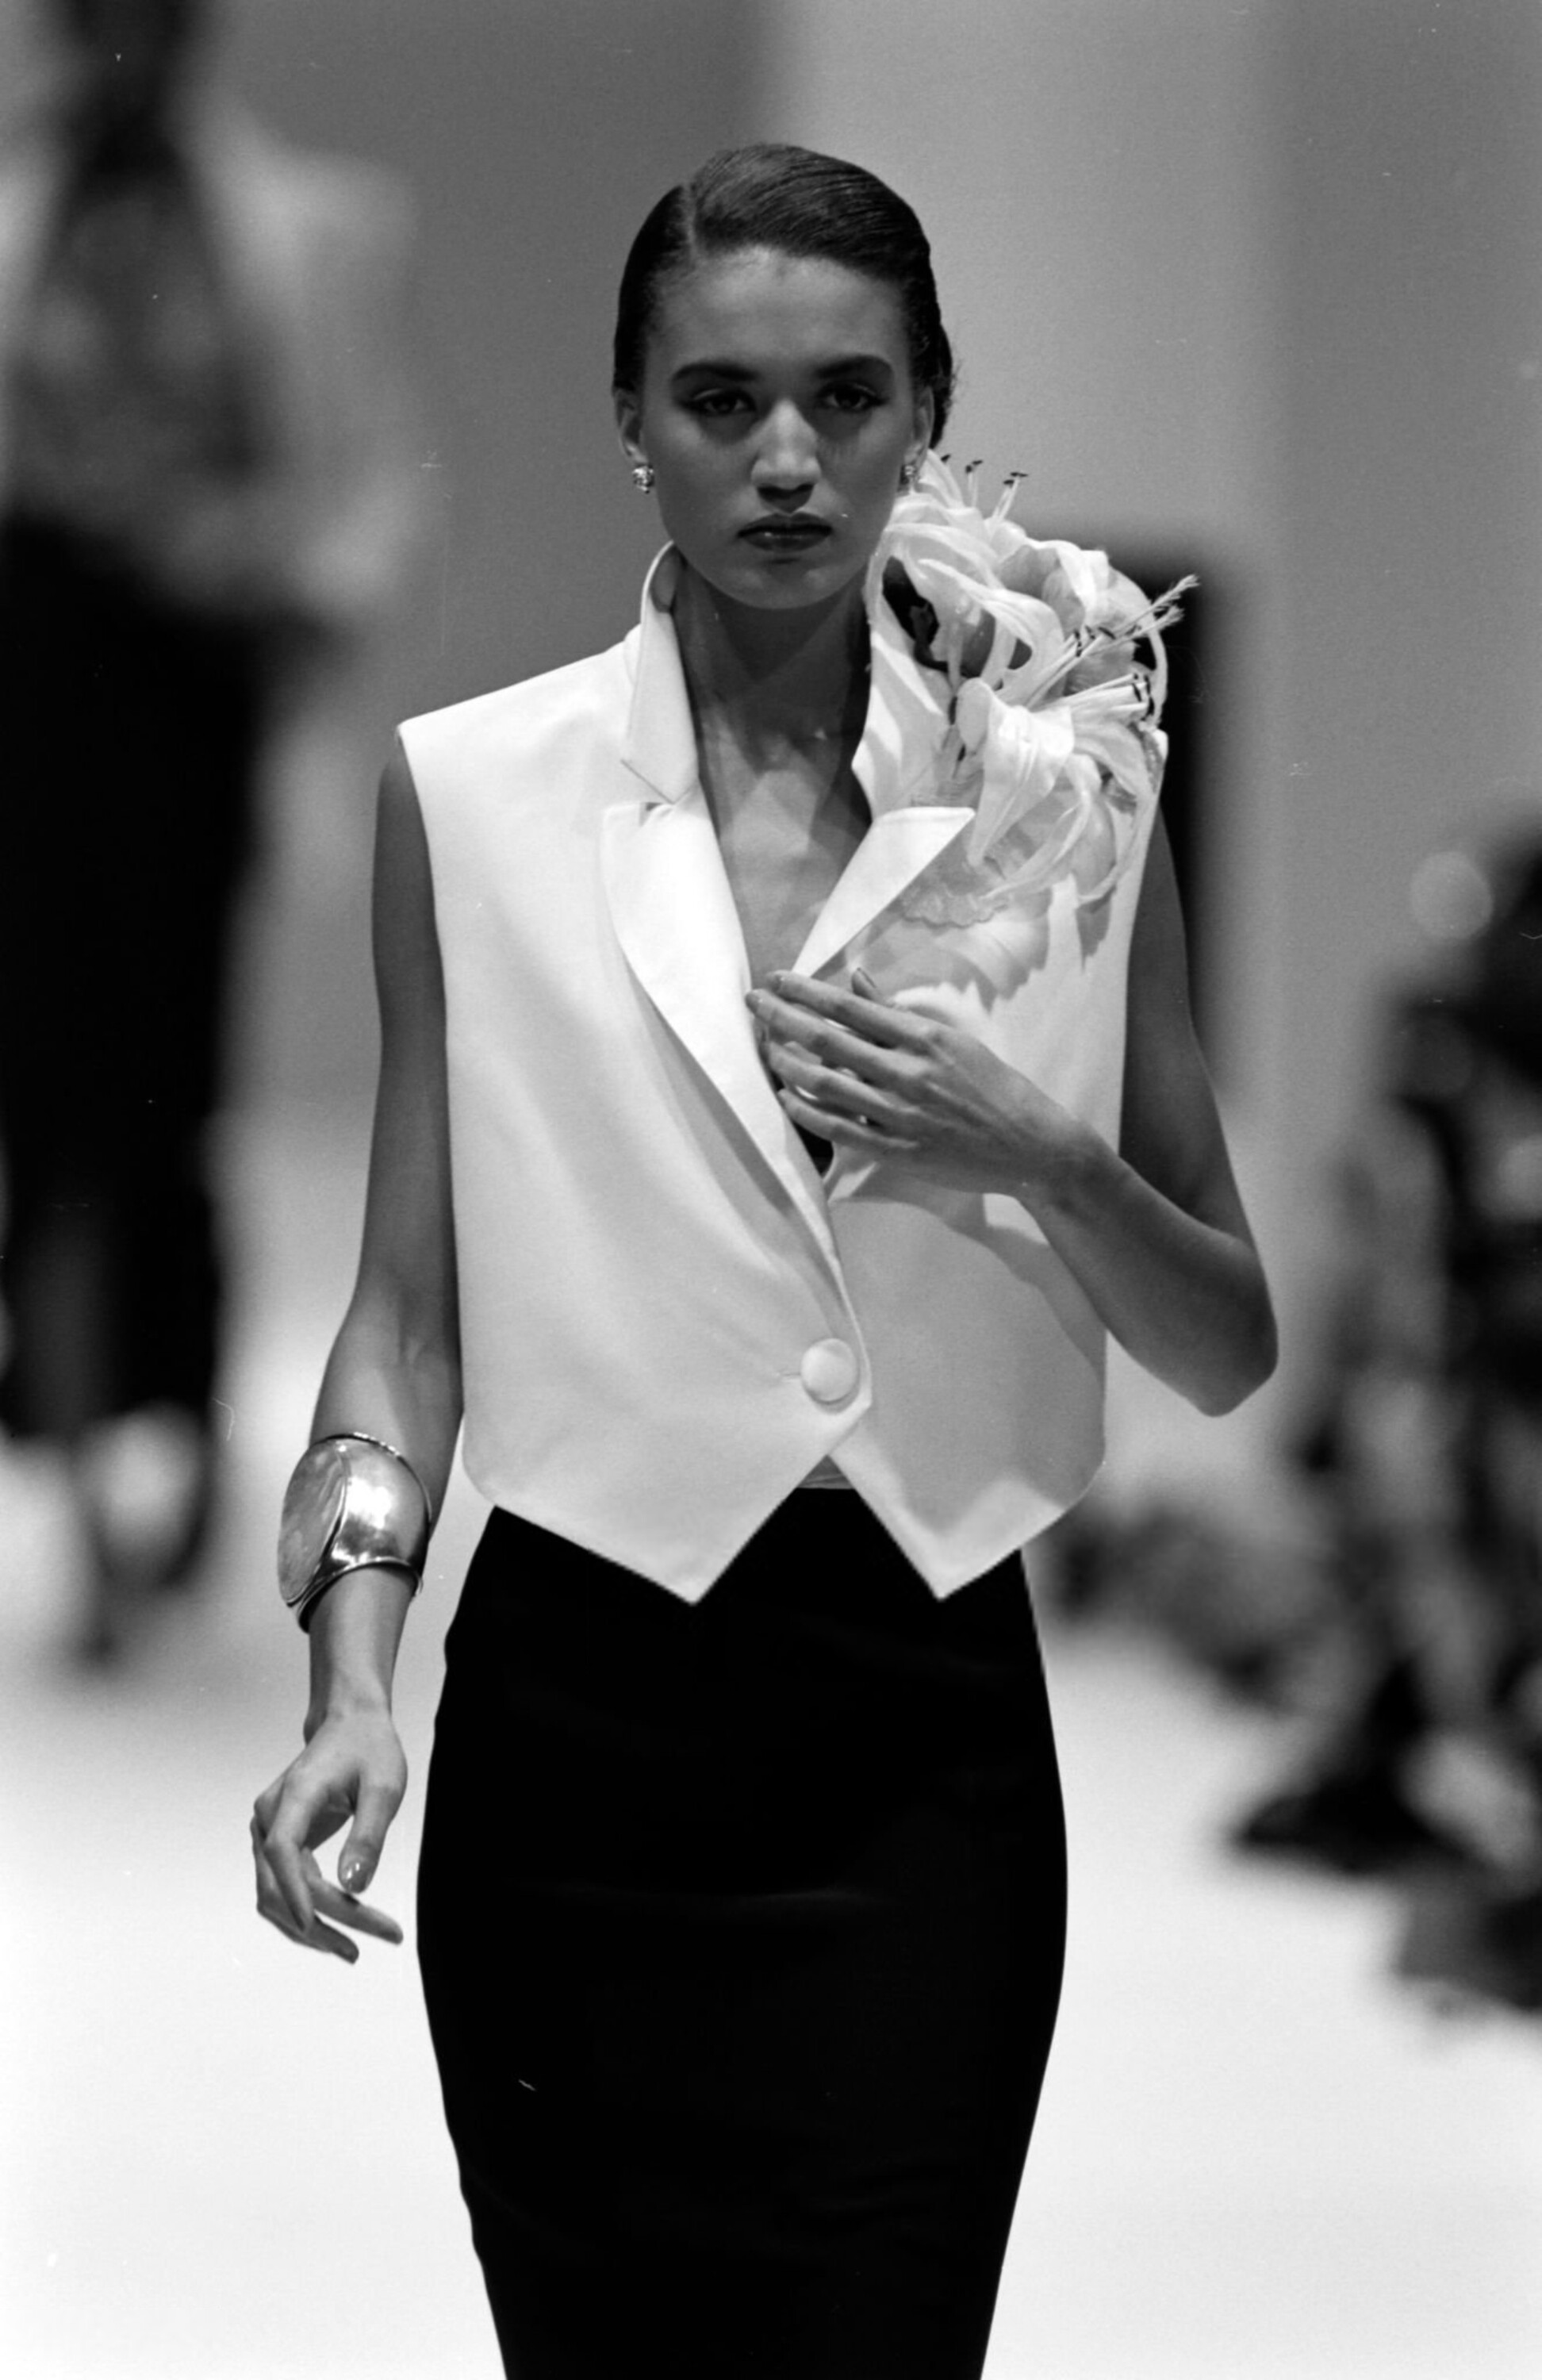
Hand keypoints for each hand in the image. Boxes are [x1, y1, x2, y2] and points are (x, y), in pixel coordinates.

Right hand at [251, 1708, 407, 1962]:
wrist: (350, 1723)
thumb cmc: (370, 1749)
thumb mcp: (384, 1787)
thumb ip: (368, 1836)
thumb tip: (354, 1887)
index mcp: (294, 1795)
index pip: (281, 1851)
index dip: (294, 1893)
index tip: (317, 1927)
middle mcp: (270, 1813)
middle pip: (277, 1882)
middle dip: (316, 1923)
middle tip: (359, 1951)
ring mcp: (267, 1827)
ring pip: (274, 1891)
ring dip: (308, 1926)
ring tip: (351, 1950)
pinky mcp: (276, 1838)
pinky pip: (283, 1883)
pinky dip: (306, 1909)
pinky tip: (339, 1926)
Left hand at [746, 967, 1083, 1199]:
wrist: (1030, 1146)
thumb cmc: (995, 1087)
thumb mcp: (954, 1040)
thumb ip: (899, 1014)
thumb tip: (856, 979)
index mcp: (924, 1038)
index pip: (850, 1007)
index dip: (806, 991)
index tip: (777, 980)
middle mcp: (908, 1072)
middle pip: (827, 1040)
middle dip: (782, 1018)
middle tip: (752, 1003)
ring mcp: (900, 1113)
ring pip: (825, 1083)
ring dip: (786, 1062)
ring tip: (763, 1045)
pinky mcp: (897, 1150)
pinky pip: (838, 1129)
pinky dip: (806, 1110)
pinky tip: (785, 1096)